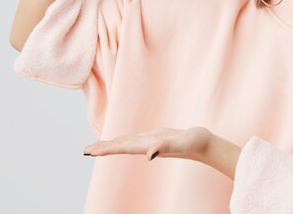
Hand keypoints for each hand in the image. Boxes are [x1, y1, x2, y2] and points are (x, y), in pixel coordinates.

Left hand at [83, 126, 212, 161]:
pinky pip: (137, 138)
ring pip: (128, 143)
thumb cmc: (195, 143)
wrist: (206, 145)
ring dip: (112, 145)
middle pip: (121, 146)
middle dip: (103, 148)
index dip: (105, 149)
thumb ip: (164, 147)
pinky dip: (126, 139)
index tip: (89, 152)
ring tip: (98, 147)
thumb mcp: (180, 143)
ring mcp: (152, 141)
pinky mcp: (157, 137)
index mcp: (148, 146)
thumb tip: (149, 155)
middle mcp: (147, 145)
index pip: (122, 148)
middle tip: (85, 150)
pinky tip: (122, 140)